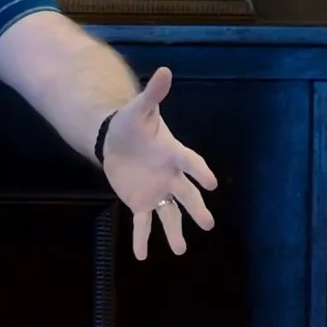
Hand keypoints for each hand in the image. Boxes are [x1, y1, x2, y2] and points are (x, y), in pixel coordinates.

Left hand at [99, 67, 217, 260]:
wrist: (116, 140)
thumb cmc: (132, 123)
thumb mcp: (139, 109)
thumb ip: (153, 94)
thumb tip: (165, 70)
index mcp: (173, 153)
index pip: (190, 163)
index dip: (200, 172)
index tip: (211, 183)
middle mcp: (170, 176)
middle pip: (186, 195)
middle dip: (196, 209)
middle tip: (208, 224)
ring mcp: (158, 192)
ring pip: (170, 215)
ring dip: (174, 233)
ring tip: (179, 250)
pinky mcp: (141, 203)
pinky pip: (144, 223)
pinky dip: (142, 239)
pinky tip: (141, 256)